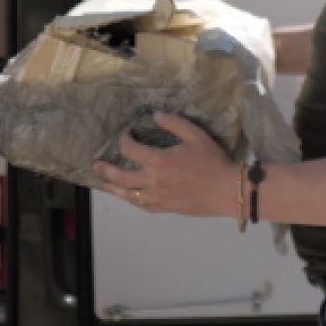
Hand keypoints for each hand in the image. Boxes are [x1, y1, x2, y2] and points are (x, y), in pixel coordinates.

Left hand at [93, 112, 238, 217]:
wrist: (229, 191)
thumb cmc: (213, 162)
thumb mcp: (196, 135)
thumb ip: (174, 123)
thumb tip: (155, 116)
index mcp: (159, 161)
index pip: (130, 150)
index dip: (124, 140)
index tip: (126, 134)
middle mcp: (154, 181)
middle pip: (121, 177)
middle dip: (106, 169)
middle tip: (96, 164)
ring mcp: (159, 198)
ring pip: (129, 196)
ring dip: (114, 189)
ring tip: (105, 184)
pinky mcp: (167, 209)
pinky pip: (144, 206)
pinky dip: (133, 201)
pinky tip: (130, 198)